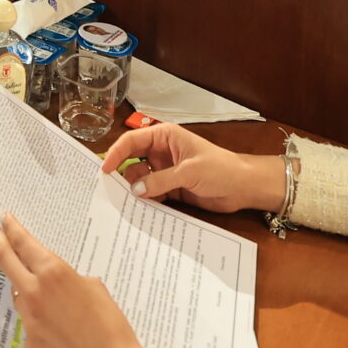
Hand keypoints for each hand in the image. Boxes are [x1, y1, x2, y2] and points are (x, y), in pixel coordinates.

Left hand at [0, 215, 148, 347]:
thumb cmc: (114, 327)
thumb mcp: (97, 290)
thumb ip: (70, 281)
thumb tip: (57, 286)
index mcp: (54, 273)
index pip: (24, 244)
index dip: (11, 228)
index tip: (3, 219)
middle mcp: (34, 293)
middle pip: (5, 261)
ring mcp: (28, 321)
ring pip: (21, 298)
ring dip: (29, 292)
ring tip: (54, 302)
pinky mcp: (29, 345)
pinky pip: (32, 327)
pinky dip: (43, 326)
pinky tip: (63, 335)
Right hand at [97, 124, 282, 214]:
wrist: (243, 188)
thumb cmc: (219, 169)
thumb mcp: (189, 172)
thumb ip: (160, 181)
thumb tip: (134, 191)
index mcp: (164, 137)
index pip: (132, 141)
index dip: (116, 154)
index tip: (104, 170)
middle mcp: (161, 152)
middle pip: (132, 160)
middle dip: (122, 174)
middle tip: (108, 191)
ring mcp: (165, 171)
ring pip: (140, 179)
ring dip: (134, 191)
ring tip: (126, 205)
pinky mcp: (170, 188)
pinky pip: (151, 193)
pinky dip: (145, 201)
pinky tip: (140, 211)